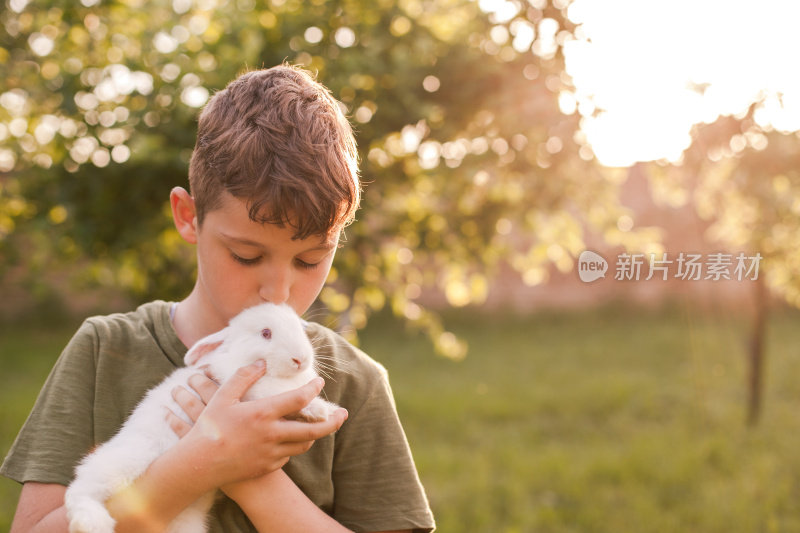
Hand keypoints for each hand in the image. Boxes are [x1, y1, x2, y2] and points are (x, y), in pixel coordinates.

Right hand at [165, 361, 347, 488]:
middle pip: (313, 430)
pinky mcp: (266, 467)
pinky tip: (292, 440)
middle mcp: (271, 435)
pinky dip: (294, 446)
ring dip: (314, 435)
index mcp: (262, 414)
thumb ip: (243, 377)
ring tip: (320, 426)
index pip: (298, 400)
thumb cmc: (208, 428)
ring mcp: (270, 454)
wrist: (197, 465)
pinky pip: (288, 456)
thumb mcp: (222, 397)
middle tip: (343, 413)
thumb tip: (262, 362)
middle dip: (333, 421)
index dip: (313, 389)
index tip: (320, 382)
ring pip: (303, 445)